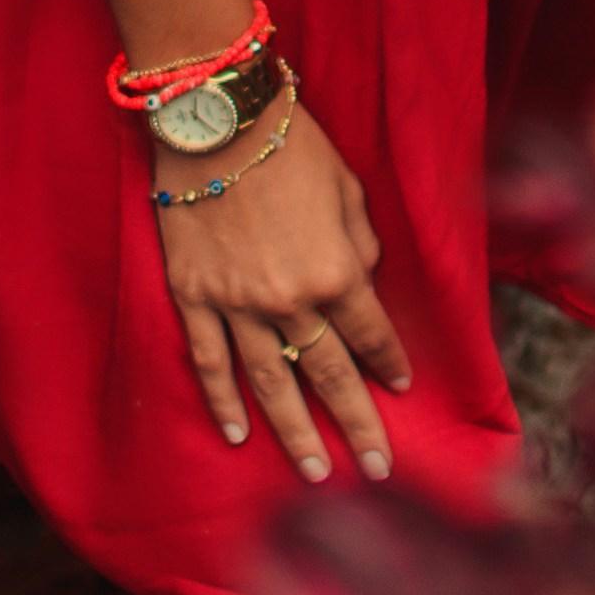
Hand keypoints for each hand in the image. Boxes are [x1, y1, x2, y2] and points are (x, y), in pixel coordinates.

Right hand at [152, 96, 414, 481]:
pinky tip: (237, 434)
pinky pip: (210, 361)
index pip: (371, 334)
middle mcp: (289, 300)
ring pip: (270, 383)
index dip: (389, 362)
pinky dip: (223, 401)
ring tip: (312, 474)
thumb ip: (360, 242)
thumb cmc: (291, 144)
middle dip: (356, 425)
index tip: (402, 387)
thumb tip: (364, 280)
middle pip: (329, 376)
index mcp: (336, 272)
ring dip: (294, 432)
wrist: (216, 120)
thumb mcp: (347, 188)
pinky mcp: (193, 296)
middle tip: (377, 470)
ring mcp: (236, 304)